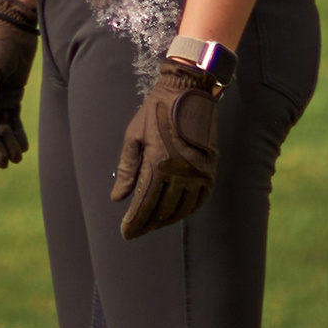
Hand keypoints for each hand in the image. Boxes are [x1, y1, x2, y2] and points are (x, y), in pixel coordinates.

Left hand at [112, 61, 219, 237]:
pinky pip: (198, 201)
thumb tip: (117, 198)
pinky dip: (186, 211)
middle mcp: (180, 173)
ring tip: (152, 224)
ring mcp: (198, 174)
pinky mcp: (209, 172)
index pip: (144, 203)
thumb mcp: (133, 137)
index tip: (126, 233)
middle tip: (136, 231)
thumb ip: (127, 170)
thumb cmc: (154, 113)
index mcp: (157, 164)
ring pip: (180, 209)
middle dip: (146, 223)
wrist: (187, 94)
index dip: (134, 221)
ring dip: (165, 220)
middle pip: (161, 210)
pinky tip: (175, 213)